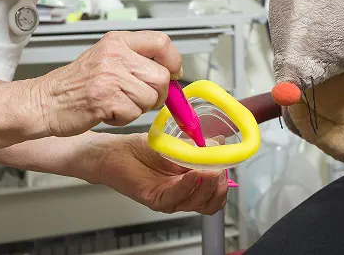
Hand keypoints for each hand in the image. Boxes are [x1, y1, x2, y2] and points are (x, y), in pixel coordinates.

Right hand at [33, 31, 182, 136]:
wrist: (45, 101)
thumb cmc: (76, 83)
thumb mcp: (106, 58)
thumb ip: (136, 59)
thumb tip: (171, 71)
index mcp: (117, 41)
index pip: (161, 42)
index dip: (174, 61)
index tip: (173, 74)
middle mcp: (114, 55)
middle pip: (161, 76)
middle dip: (156, 93)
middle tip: (138, 97)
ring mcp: (109, 77)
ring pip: (150, 98)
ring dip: (138, 107)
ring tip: (117, 102)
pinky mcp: (105, 99)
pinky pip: (134, 114)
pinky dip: (124, 118)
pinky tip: (108, 111)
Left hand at [94, 133, 227, 214]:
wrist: (117, 152)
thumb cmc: (143, 149)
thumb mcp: (178, 144)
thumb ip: (199, 146)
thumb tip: (221, 140)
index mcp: (190, 183)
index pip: (215, 195)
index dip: (223, 184)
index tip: (226, 167)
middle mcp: (182, 194)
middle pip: (209, 203)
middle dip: (218, 187)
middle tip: (219, 170)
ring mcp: (169, 199)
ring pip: (195, 202)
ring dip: (206, 186)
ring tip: (209, 170)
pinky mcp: (155, 199)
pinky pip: (175, 197)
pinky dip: (187, 185)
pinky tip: (193, 174)